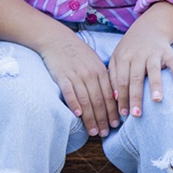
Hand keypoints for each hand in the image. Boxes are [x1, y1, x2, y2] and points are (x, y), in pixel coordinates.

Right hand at [0, 0, 120, 137]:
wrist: (56, 39)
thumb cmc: (76, 52)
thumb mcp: (93, 61)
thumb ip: (102, 77)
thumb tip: (111, 96)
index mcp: (100, 70)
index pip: (109, 95)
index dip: (113, 111)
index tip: (116, 125)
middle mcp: (90, 73)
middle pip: (99, 100)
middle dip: (103, 119)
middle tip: (105, 133)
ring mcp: (76, 75)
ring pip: (86, 100)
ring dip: (91, 118)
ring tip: (94, 131)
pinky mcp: (62, 76)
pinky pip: (70, 92)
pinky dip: (74, 104)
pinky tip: (78, 115)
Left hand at [108, 2, 172, 117]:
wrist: (148, 27)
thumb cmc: (130, 49)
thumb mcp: (117, 57)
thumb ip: (113, 76)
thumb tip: (115, 97)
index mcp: (123, 58)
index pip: (121, 80)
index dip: (122, 97)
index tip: (123, 114)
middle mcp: (138, 55)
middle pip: (135, 78)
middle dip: (135, 96)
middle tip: (136, 114)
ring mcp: (153, 53)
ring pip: (153, 70)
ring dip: (155, 85)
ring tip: (157, 100)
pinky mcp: (167, 52)